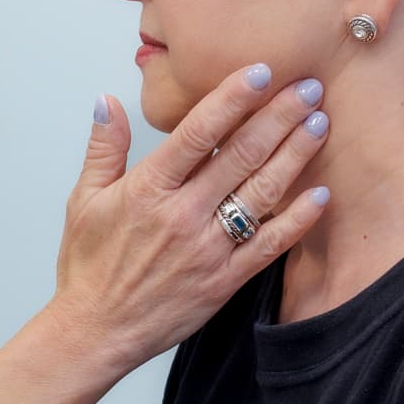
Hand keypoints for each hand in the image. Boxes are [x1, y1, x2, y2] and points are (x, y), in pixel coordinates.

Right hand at [48, 67, 331, 376]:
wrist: (95, 332)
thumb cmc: (89, 267)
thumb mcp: (83, 201)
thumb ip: (103, 148)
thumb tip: (107, 101)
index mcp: (148, 190)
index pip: (198, 132)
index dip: (233, 98)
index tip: (263, 71)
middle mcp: (182, 215)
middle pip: (240, 154)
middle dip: (279, 116)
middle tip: (310, 86)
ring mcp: (207, 249)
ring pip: (261, 193)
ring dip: (295, 155)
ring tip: (320, 123)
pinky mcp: (224, 281)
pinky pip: (269, 245)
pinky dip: (297, 220)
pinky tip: (320, 195)